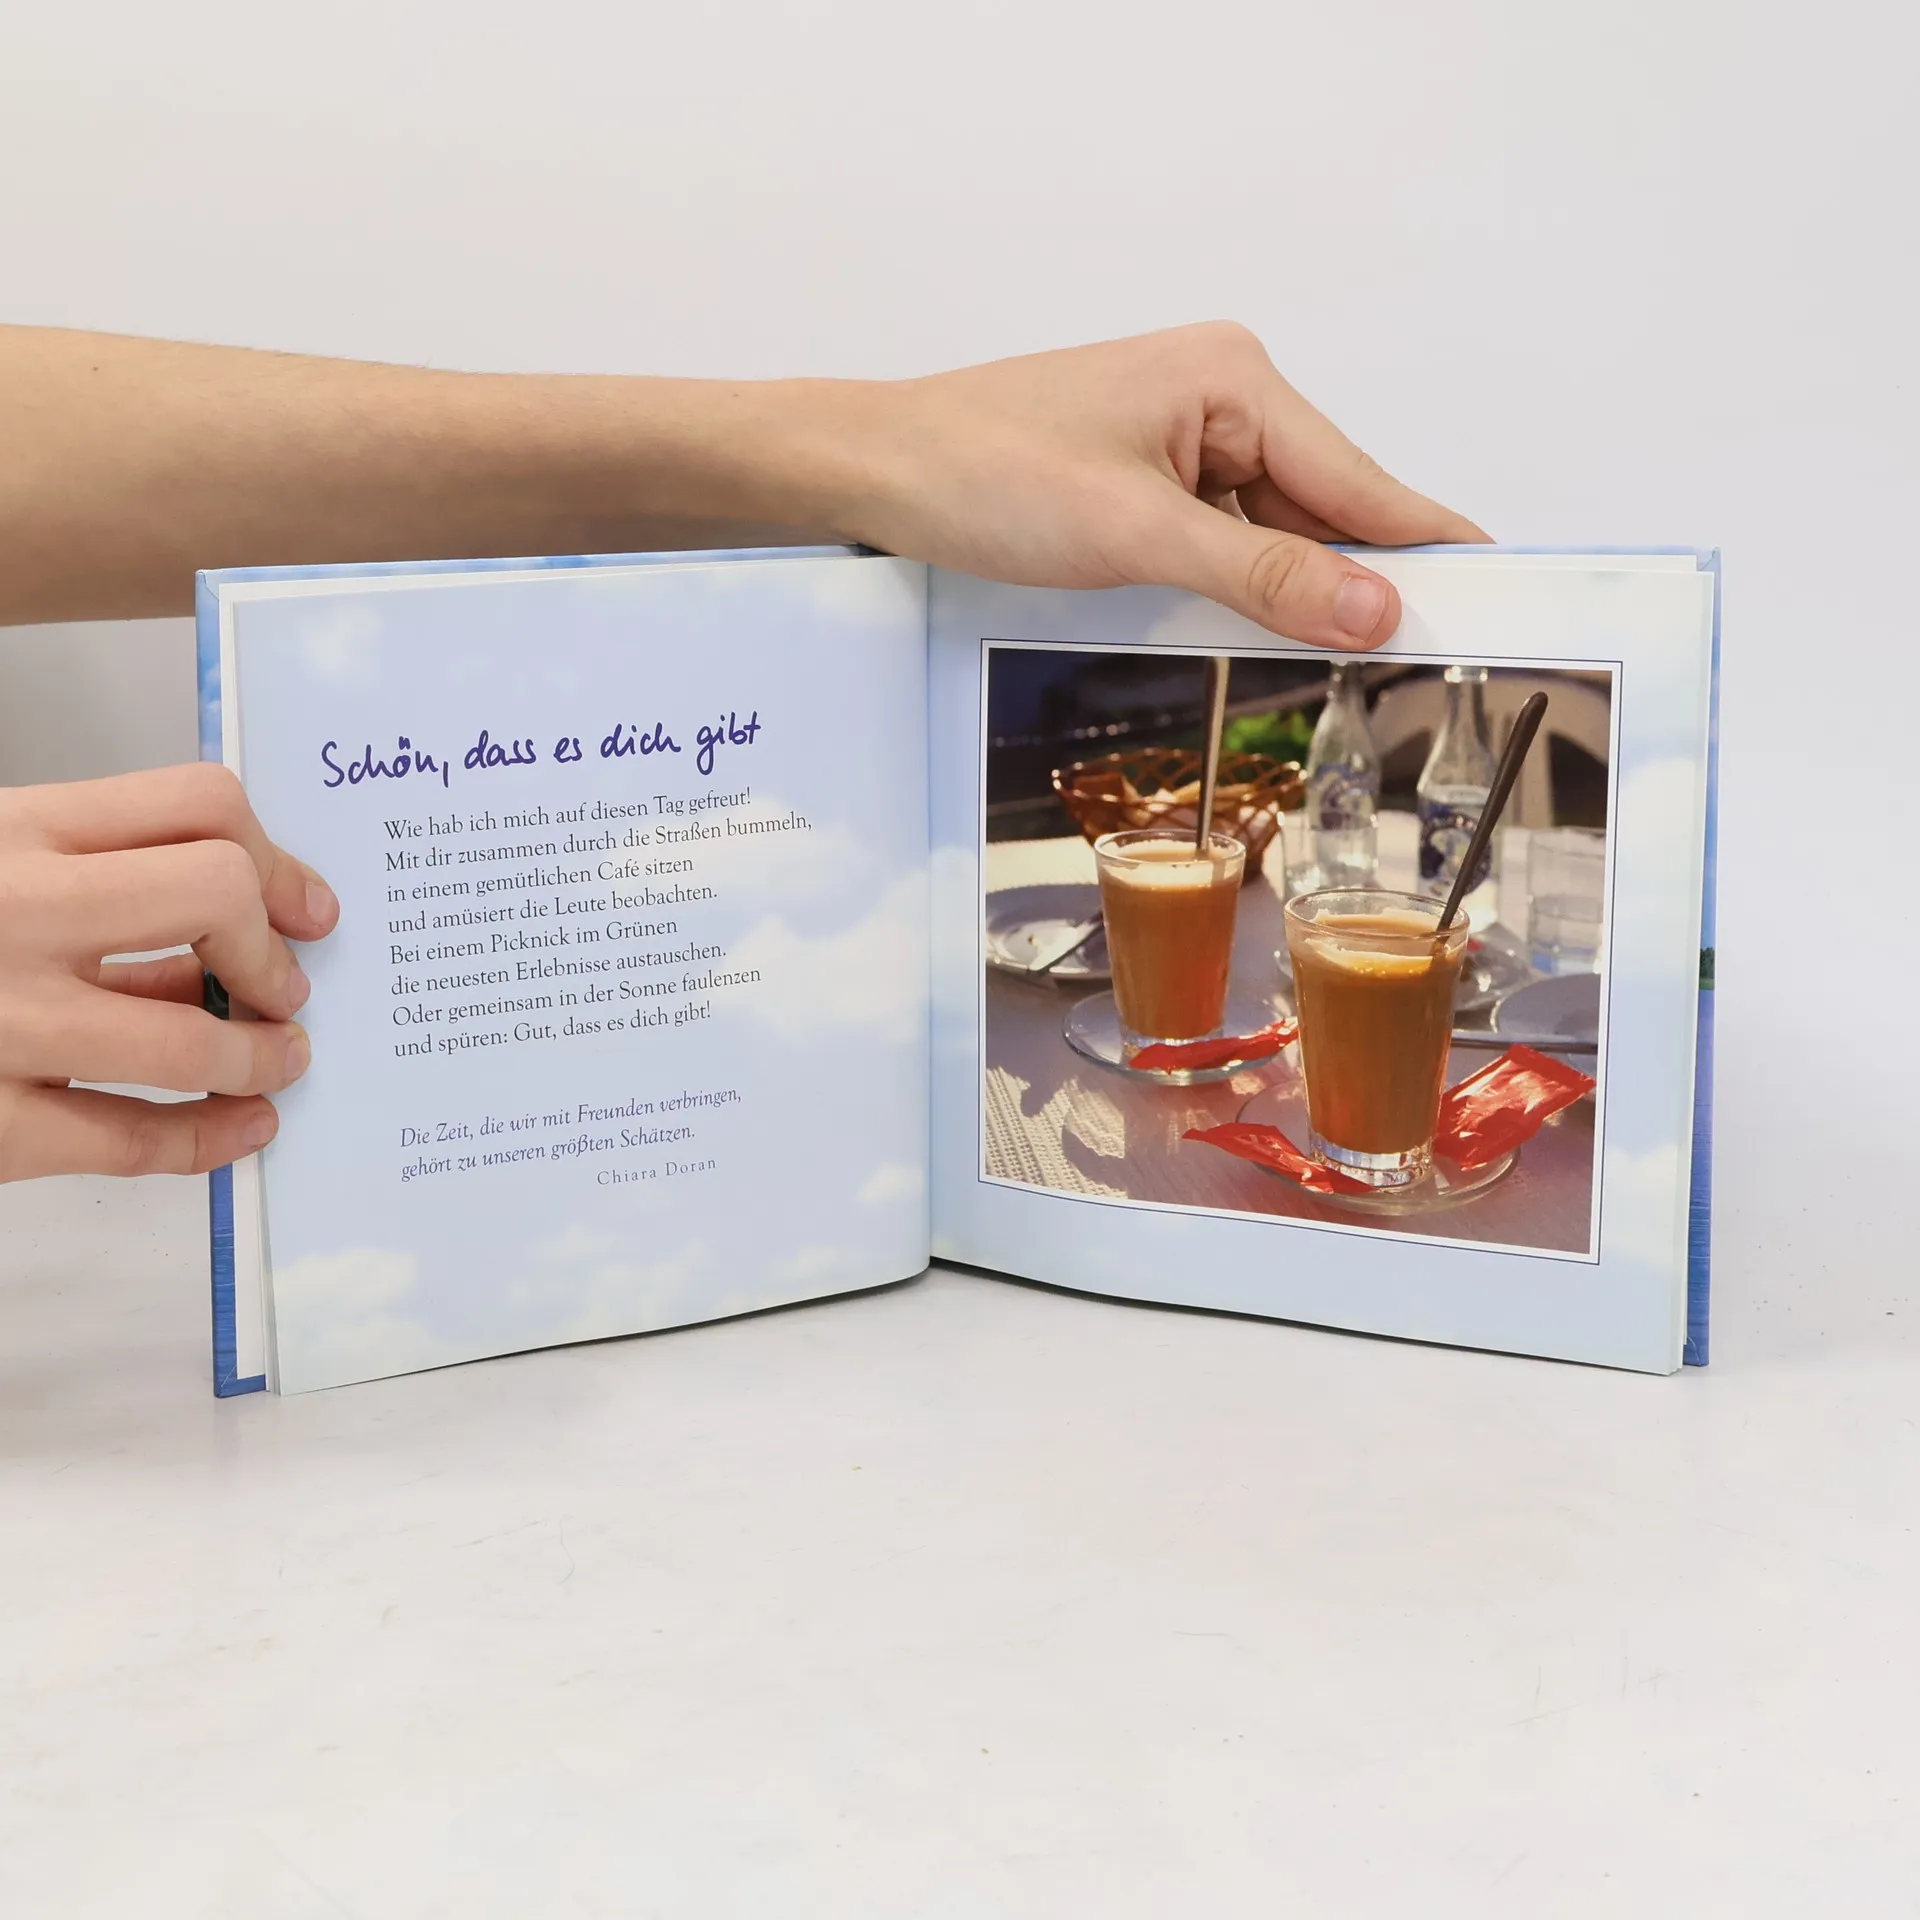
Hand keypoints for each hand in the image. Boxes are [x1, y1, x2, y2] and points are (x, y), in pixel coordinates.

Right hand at [0, 764, 336, 1179]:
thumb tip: (249, 915)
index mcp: (12, 829)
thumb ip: (93, 873)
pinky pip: (126, 1140)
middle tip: (286, 990)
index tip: (308, 909)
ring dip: (260, 1057)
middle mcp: (8, 911)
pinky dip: (206, 1141)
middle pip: (214, 896)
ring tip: (279, 1062)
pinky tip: (243, 1130)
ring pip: (187, 1042)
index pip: (196, 802)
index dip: (277, 858)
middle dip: (273, 953)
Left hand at [809, 321, 1488, 648]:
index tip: (1501, 595)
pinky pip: (1223, 538)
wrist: (878, 471)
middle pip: (1323, 510)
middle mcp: (1221, 397)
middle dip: (1356, 584)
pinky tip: (1256, 633)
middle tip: (1419, 667)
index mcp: (1234, 380)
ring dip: (1290, 594)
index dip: (1427, 548)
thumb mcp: (1138, 534)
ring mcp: (1183, 437)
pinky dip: (1240, 587)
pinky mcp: (1148, 477)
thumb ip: (1262, 575)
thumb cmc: (986, 474)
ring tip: (1340, 666)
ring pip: (1273, 534)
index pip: (1361, 482)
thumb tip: (1376, 610)